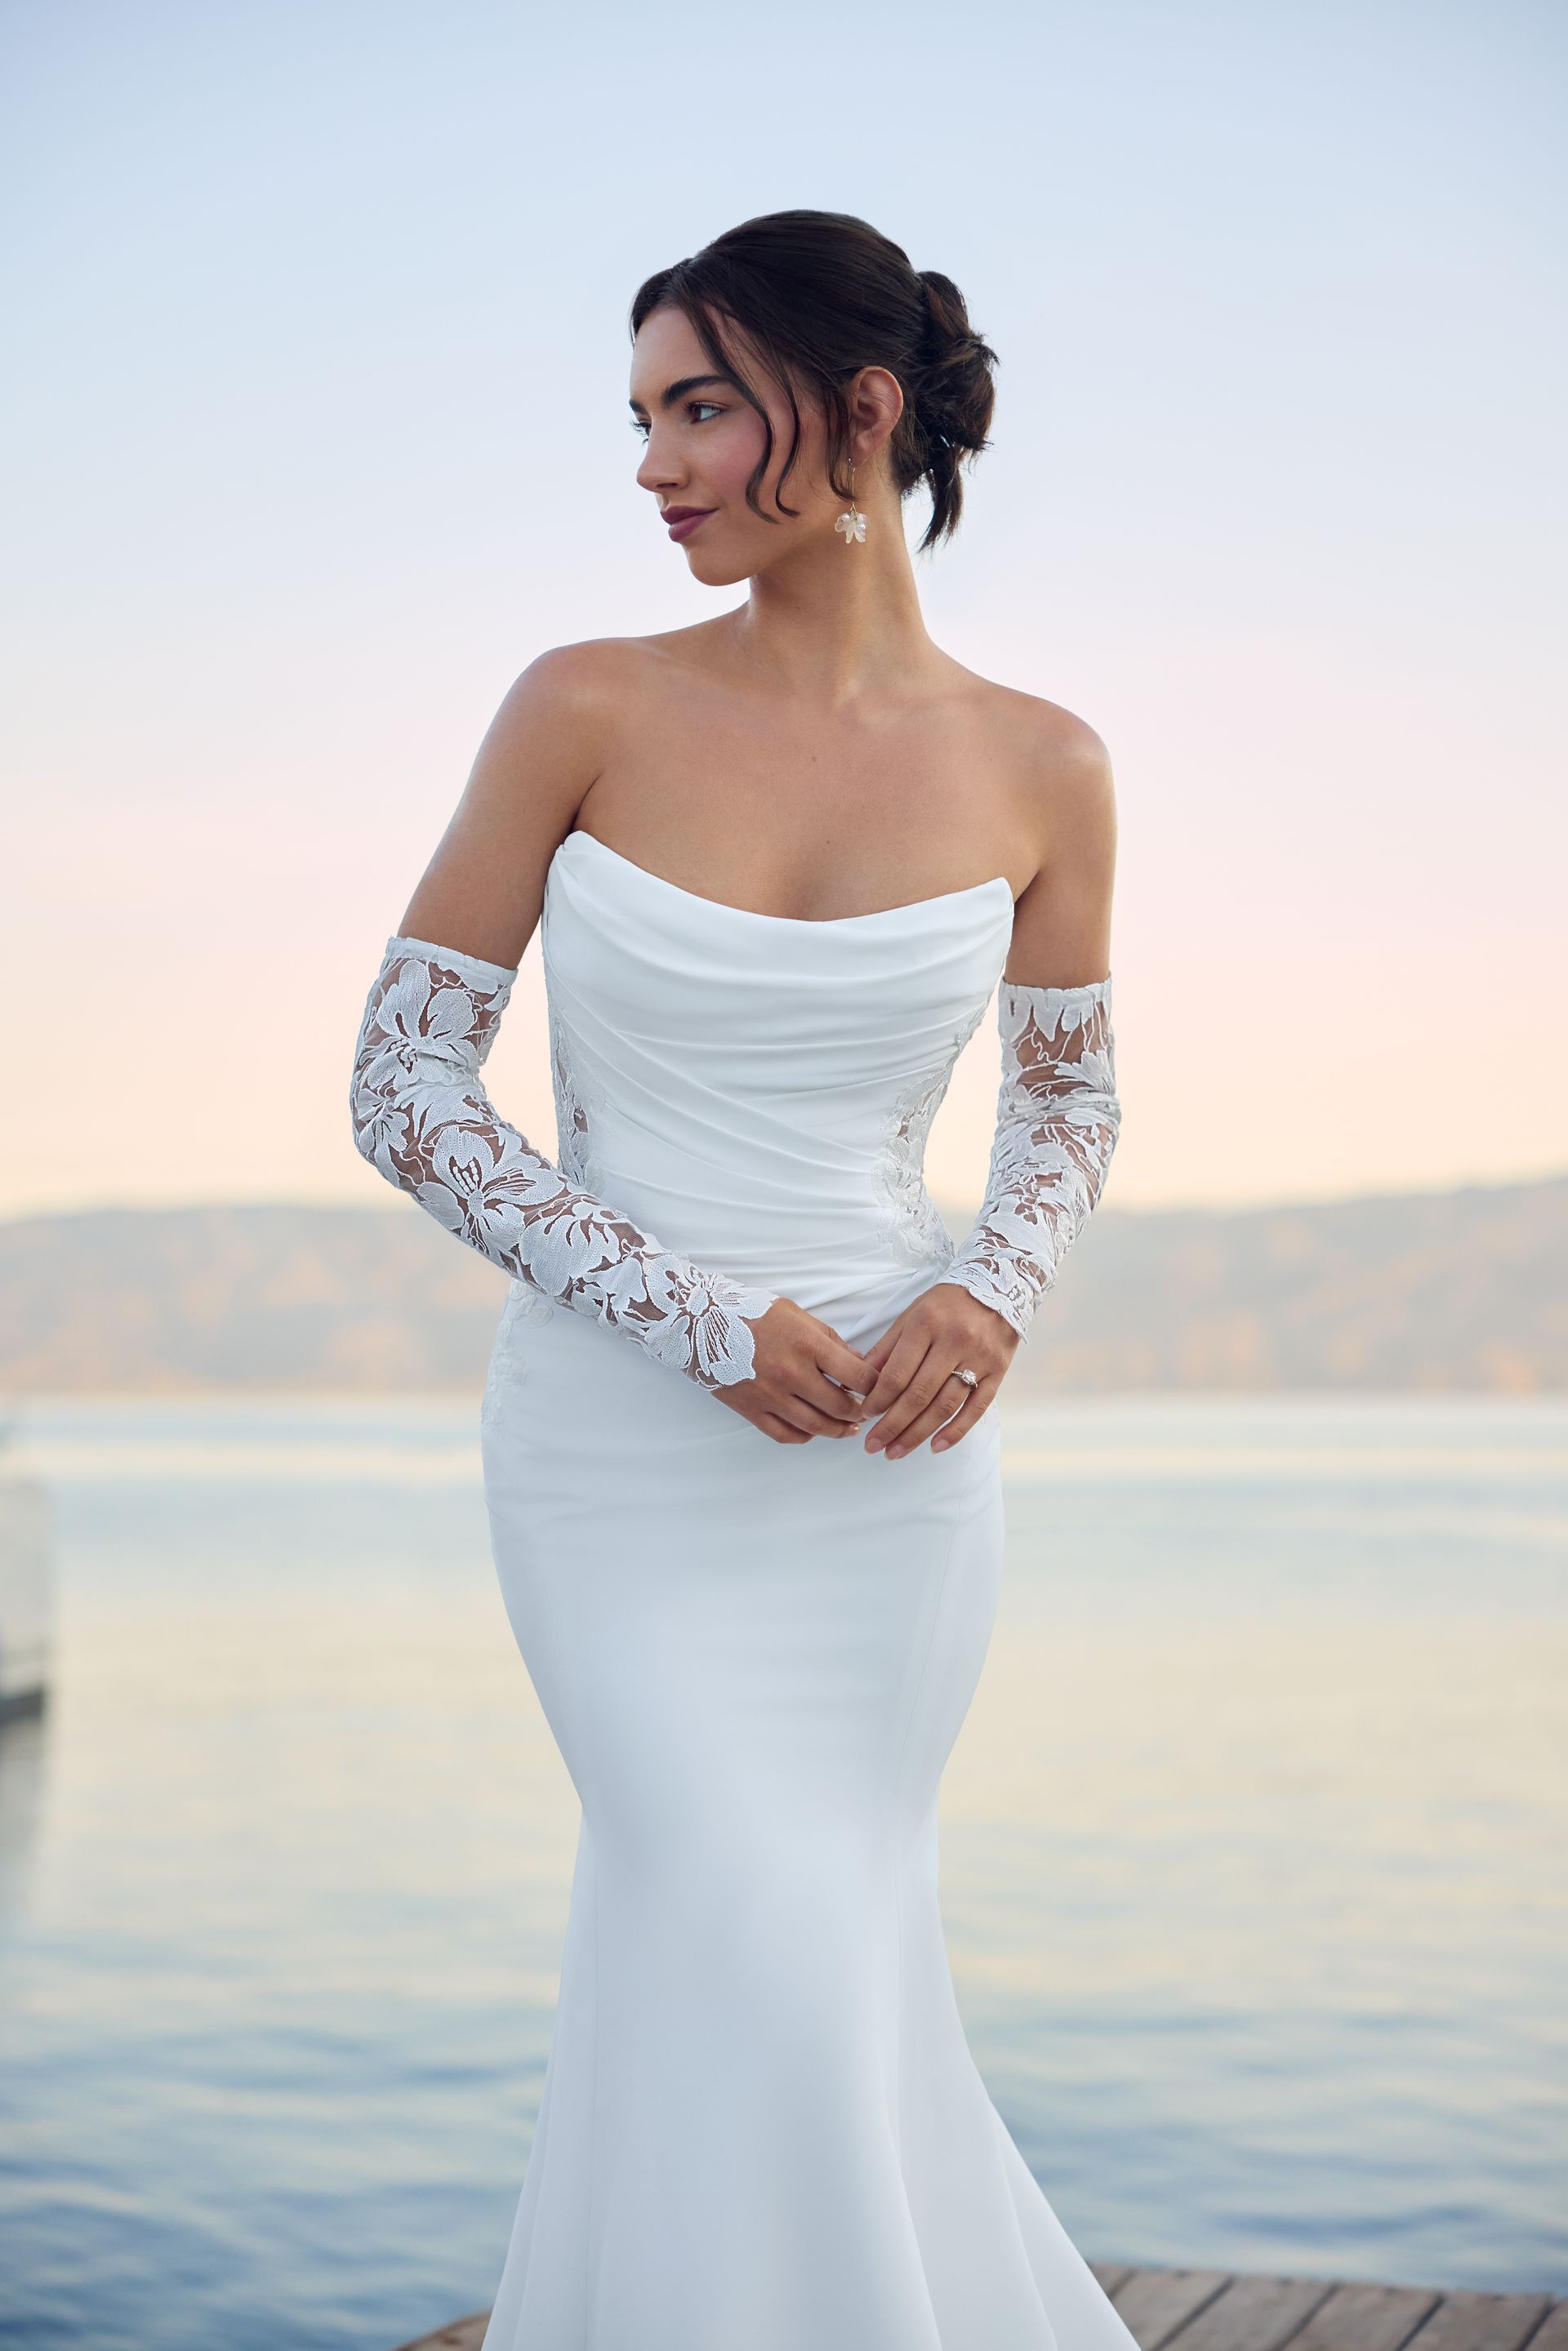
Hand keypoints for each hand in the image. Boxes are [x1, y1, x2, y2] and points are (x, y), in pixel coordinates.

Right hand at [715, 1298, 875, 1445]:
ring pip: (816, 1426)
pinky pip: (785, 1434)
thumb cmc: (751, 1313)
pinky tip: (814, 1431)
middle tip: (867, 1410)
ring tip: (848, 1428)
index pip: (858, 1375)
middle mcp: (791, 1373)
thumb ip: (830, 1340)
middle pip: (841, 1406)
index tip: (879, 1388)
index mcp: (807, 1344)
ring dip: (838, 1430)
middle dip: (860, 1411)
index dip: (875, 1386)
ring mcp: (770, 1395)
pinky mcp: (751, 1410)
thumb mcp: (797, 1314)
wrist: (699, 1323)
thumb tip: (858, 1363)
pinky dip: (805, 1436)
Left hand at [856, 1283, 1017, 1459]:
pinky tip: (935, 1446)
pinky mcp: (997, 1372)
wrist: (1000, 1286)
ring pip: (944, 1406)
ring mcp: (979, 1359)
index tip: (865, 1416)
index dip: (878, 1400)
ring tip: (896, 1452)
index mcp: (927, 1324)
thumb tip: (860, 1380)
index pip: (897, 1373)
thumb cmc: (947, 1303)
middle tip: (873, 1446)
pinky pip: (976, 1409)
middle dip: (892, 1425)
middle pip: (919, 1395)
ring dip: (918, 1434)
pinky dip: (955, 1431)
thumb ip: (887, 1348)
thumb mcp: (912, 1315)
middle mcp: (954, 1341)